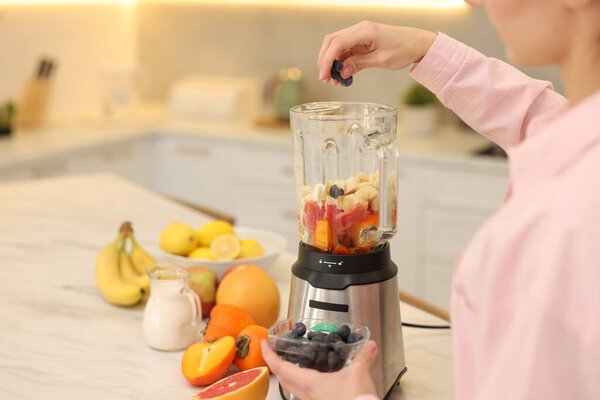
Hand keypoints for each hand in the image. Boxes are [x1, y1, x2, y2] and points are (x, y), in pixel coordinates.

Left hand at [261, 339, 378, 399]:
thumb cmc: (354, 398)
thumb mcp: (359, 374)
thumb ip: (363, 358)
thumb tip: (370, 345)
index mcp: (309, 382)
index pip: (280, 368)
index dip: (269, 355)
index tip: (263, 343)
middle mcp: (306, 394)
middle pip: (282, 378)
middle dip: (275, 363)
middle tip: (275, 350)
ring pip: (292, 387)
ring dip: (287, 374)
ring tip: (290, 361)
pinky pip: (304, 393)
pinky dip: (301, 382)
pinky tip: (312, 377)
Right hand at [317, 21, 436, 81]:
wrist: (418, 43)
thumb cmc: (405, 49)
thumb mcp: (381, 60)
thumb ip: (359, 64)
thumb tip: (342, 72)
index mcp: (365, 31)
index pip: (337, 43)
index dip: (327, 60)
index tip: (324, 75)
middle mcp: (359, 29)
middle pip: (331, 42)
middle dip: (325, 61)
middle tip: (326, 79)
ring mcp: (359, 34)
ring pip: (336, 46)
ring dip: (332, 62)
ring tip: (334, 80)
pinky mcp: (361, 40)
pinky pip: (345, 50)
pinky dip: (340, 62)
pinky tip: (342, 74)